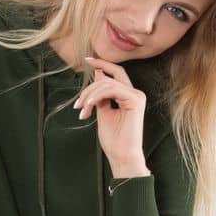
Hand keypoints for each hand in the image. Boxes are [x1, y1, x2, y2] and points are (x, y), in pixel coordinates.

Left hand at [73, 56, 149, 176]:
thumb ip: (101, 94)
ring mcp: (137, 96)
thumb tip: (98, 75)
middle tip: (78, 103)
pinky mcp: (135, 101)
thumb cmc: (114, 139)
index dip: (103, 64)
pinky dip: (96, 97)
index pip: (116, 73)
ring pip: (107, 83)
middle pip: (110, 76)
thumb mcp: (103, 111)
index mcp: (129, 96)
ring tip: (82, 110)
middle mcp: (135, 94)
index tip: (87, 60)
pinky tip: (89, 107)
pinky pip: (111, 90)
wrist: (121, 156)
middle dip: (90, 84)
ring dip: (89, 95)